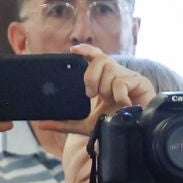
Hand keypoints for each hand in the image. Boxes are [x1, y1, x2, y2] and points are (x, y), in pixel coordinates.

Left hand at [34, 44, 154, 135]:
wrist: (136, 132)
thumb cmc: (114, 124)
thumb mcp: (85, 124)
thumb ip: (65, 124)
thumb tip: (42, 124)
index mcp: (104, 79)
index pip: (95, 57)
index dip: (86, 50)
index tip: (73, 50)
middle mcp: (115, 74)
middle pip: (100, 59)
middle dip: (91, 76)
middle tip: (90, 94)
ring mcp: (128, 76)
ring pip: (110, 70)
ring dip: (106, 89)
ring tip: (111, 102)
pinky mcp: (140, 82)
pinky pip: (122, 81)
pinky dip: (118, 94)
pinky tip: (122, 104)